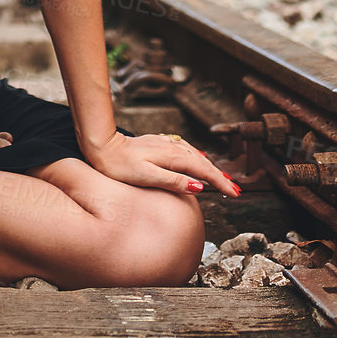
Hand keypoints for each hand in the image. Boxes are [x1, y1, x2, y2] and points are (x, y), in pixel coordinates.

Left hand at [82, 131, 238, 196]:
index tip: (235, 193)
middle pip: (203, 162)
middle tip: (235, 190)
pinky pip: (184, 150)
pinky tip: (196, 158)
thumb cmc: (120, 166)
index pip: (203, 171)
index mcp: (172, 157)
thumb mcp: (147, 177)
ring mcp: (165, 144)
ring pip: (194, 155)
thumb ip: (174, 181)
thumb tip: (199, 187)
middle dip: (220, 176)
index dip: (221, 183)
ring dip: (210, 167)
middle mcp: (172, 148)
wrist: (101, 146)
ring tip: (222, 178)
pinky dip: (196, 157)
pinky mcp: (158, 144)